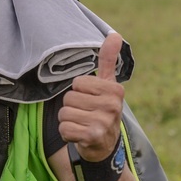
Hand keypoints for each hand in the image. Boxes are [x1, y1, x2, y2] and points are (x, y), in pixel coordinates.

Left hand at [58, 33, 124, 161]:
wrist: (105, 145)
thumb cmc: (102, 109)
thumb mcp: (107, 85)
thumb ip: (108, 60)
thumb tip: (114, 35)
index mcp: (115, 90)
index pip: (78, 82)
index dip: (79, 91)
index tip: (91, 100)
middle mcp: (112, 106)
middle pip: (69, 98)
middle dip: (72, 107)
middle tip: (85, 114)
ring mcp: (103, 122)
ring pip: (64, 113)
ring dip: (68, 121)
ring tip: (82, 124)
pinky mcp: (93, 137)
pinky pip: (64, 129)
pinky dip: (67, 133)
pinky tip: (79, 135)